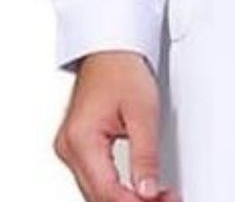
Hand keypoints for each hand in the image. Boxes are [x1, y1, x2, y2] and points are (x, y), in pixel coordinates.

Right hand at [53, 51, 180, 201]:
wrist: (110, 49)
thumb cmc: (123, 70)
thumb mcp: (144, 111)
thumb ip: (146, 154)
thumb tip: (148, 190)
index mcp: (80, 139)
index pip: (106, 191)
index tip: (161, 201)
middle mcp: (68, 148)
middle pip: (98, 195)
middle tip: (165, 199)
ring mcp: (69, 148)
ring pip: (96, 190)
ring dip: (125, 197)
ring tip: (158, 196)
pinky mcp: (76, 146)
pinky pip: (95, 177)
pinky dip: (116, 186)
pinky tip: (137, 189)